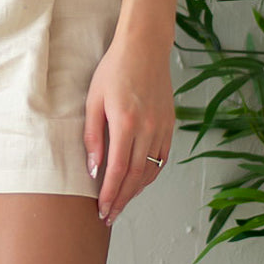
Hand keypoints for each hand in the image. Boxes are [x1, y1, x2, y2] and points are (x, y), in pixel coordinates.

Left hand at [83, 34, 174, 226]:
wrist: (144, 48)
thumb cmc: (114, 69)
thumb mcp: (94, 99)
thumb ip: (93, 136)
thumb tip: (93, 169)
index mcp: (126, 122)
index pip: (119, 170)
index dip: (110, 194)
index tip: (102, 210)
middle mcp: (148, 128)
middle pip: (136, 177)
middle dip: (122, 200)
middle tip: (110, 216)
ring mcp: (162, 127)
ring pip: (151, 171)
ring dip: (137, 191)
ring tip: (122, 202)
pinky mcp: (170, 124)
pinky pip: (162, 158)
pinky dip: (151, 174)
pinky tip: (140, 181)